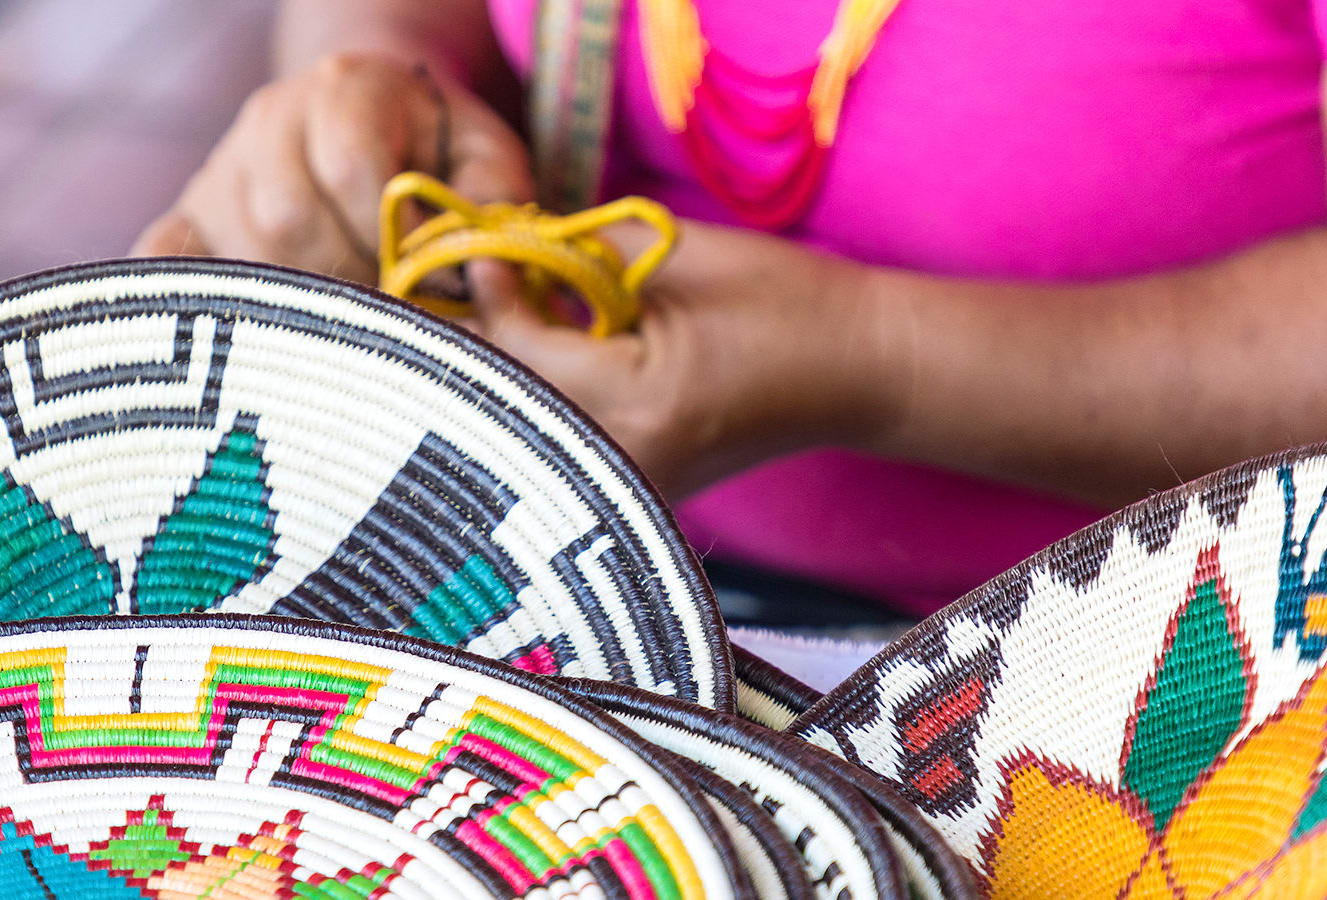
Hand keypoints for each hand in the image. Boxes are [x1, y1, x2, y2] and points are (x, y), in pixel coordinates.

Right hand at [132, 53, 534, 281]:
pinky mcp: (187, 215)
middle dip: (349, 279)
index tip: (428, 282)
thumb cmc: (435, 151)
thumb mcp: (485, 158)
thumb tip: (478, 274)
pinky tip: (247, 335)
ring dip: (301, 303)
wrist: (365, 117)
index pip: (354, 170)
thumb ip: (494, 205)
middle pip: (289, 217)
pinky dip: (195, 300)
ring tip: (347, 321)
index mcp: (346, 87)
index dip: (394, 240)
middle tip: (389, 313)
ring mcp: (220, 169)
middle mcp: (269, 118)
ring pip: (242, 251)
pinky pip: (165, 261)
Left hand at [463, 221, 895, 495]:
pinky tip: (543, 356)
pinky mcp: (639, 491)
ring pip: (529, 427)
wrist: (860, 371)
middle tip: (465, 282)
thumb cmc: (785, 302)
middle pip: (511, 402)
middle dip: (484, 340)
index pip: (524, 353)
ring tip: (501, 311)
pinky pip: (564, 441)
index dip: (492, 294)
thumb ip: (579, 250)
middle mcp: (628, 463)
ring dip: (508, 372)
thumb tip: (502, 240)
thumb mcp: (676, 256)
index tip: (478, 245)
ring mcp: (633, 489)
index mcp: (642, 405)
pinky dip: (544, 398)